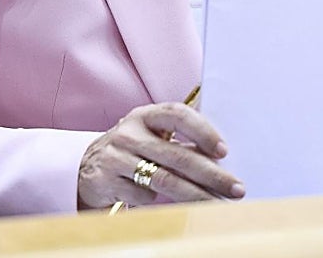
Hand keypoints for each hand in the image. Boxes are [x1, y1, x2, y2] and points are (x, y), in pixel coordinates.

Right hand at [77, 102, 245, 208]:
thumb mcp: (150, 137)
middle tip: (235, 188)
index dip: (202, 130)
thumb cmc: (131, 151)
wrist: (87, 168)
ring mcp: (116, 157)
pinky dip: (160, 203)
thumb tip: (221, 160)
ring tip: (217, 205)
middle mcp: (128, 133)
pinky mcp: (106, 181)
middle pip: (176, 155)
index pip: (177, 115)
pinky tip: (172, 207)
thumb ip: (179, 142)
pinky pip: (143, 196)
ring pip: (163, 179)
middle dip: (210, 174)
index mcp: (144, 115)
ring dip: (196, 195)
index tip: (223, 151)